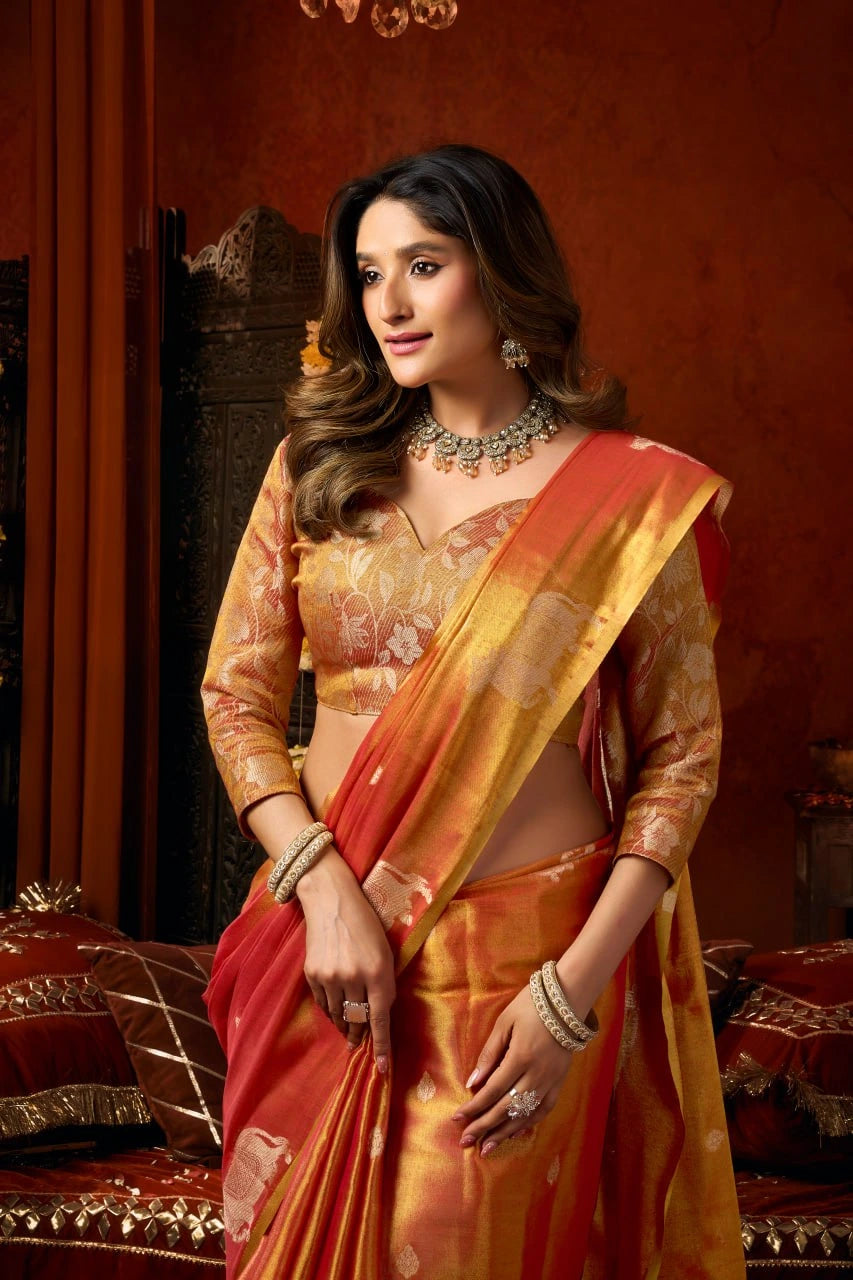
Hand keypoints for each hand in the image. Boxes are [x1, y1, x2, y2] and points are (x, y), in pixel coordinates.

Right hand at [296, 848, 395, 1073]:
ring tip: (348, 1025)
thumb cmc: (366, 925)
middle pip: (358, 1022)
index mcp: (378, 972)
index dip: (381, 1047)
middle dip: (360, 1037)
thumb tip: (378, 1016)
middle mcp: (354, 977)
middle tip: (360, 1045)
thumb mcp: (385, 952)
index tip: (382, 1069)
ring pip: (339, 1016)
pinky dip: (331, 1010)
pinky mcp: (313, 975)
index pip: (381, 1020)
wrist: (332, 901)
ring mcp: (330, 977)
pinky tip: (335, 1006)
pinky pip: (324, 1004)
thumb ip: (384, 984)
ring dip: (345, 1024)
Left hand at [451, 984, 576, 1155]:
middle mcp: (537, 1075)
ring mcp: (551, 1081)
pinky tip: (515, 1134)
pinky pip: (543, 1109)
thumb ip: (489, 1053)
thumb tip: (473, 1082)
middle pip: (506, 1108)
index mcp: (521, 1058)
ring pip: (525, 1114)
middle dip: (484, 1126)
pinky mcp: (560, 1082)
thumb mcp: (504, 1023)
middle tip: (465, 1141)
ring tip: (486, 1147)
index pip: (492, 1090)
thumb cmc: (530, 1006)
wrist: (567, 1001)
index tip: (457, 1118)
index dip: (474, 1106)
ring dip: (504, 1133)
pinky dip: (528, 1124)